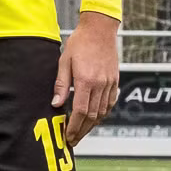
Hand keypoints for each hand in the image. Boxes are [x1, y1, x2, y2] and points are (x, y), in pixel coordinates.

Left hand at [55, 11, 120, 146]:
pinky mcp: (115, 81)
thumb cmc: (79, 44)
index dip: (74, 127)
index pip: (80, 111)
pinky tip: (95, 119)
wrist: (100, 30)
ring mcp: (110, 84)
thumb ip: (61, 85)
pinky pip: (110, 103)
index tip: (67, 136)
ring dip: (92, 125)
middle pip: (92, 116)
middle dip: (82, 131)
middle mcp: (101, 84)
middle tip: (73, 140)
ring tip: (81, 133)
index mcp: (86, 81)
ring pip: (102, 112)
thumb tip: (55, 104)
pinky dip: (103, 114)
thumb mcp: (64, 62)